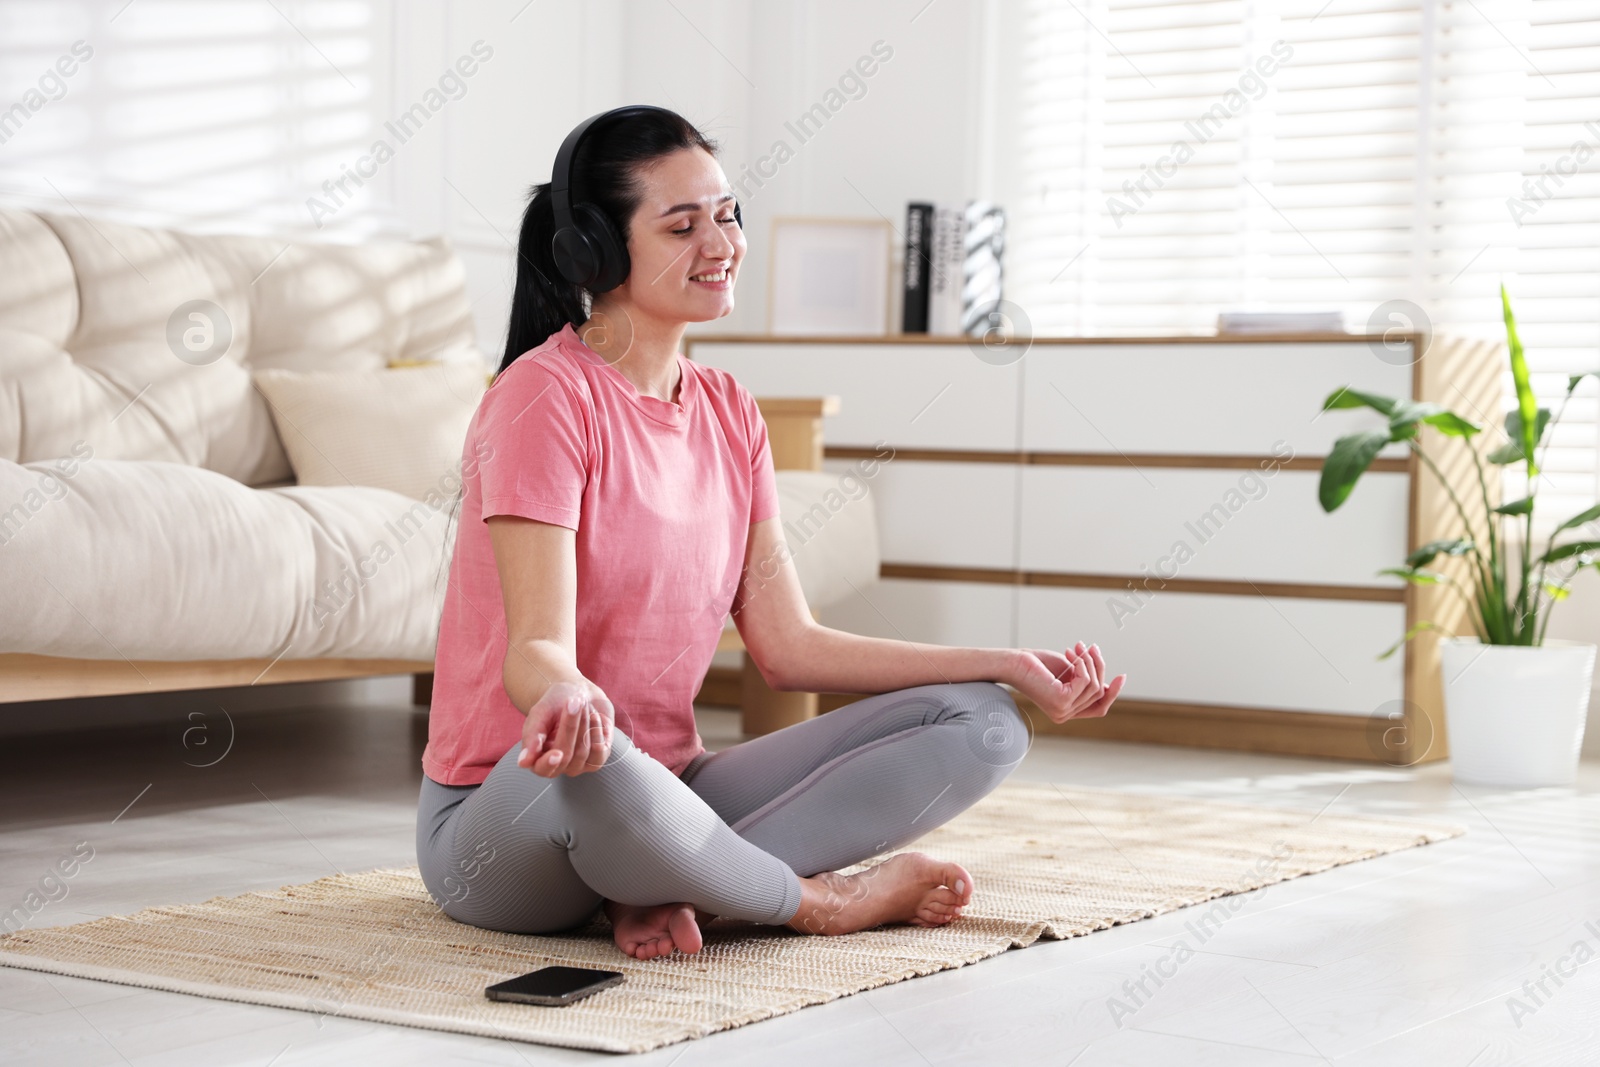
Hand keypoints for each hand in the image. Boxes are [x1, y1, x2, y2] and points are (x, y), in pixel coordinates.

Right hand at [517, 679, 614, 776]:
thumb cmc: (555, 704)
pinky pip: (600, 752)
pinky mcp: (596, 759)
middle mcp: (558, 765)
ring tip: (582, 704)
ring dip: (584, 724)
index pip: (542, 769)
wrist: (579, 693)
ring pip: (583, 752)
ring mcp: (578, 765)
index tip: (556, 753)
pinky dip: (598, 731)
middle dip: (571, 727)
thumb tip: (524, 762)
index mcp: (538, 757)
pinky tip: (594, 717)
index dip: (549, 763)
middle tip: (573, 702)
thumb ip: (532, 736)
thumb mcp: (540, 713)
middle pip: (566, 756)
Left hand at [1010, 642, 1125, 723]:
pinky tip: (1072, 654)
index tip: (1122, 676)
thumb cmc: (1036, 665)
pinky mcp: (1060, 701)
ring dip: (1089, 662)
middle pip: (1099, 693)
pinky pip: (1085, 682)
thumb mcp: (1068, 672)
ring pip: (1094, 686)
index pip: (1098, 708)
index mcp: (1066, 711)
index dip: (1112, 693)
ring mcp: (1062, 711)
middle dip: (1098, 667)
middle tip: (1090, 647)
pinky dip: (1082, 665)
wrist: (1013, 662)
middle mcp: (1064, 715)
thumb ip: (1086, 680)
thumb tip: (1106, 686)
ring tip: (1078, 647)